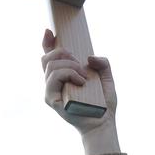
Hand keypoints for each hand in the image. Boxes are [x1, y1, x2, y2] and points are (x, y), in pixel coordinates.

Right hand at [41, 29, 119, 154]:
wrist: (103, 123)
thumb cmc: (103, 103)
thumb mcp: (107, 79)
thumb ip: (103, 64)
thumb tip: (89, 57)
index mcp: (63, 76)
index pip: (49, 56)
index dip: (47, 42)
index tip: (50, 31)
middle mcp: (53, 82)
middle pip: (47, 58)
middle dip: (63, 52)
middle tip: (80, 63)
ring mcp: (50, 90)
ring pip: (51, 65)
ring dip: (70, 66)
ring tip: (84, 77)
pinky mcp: (50, 98)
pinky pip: (53, 78)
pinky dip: (69, 74)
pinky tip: (81, 81)